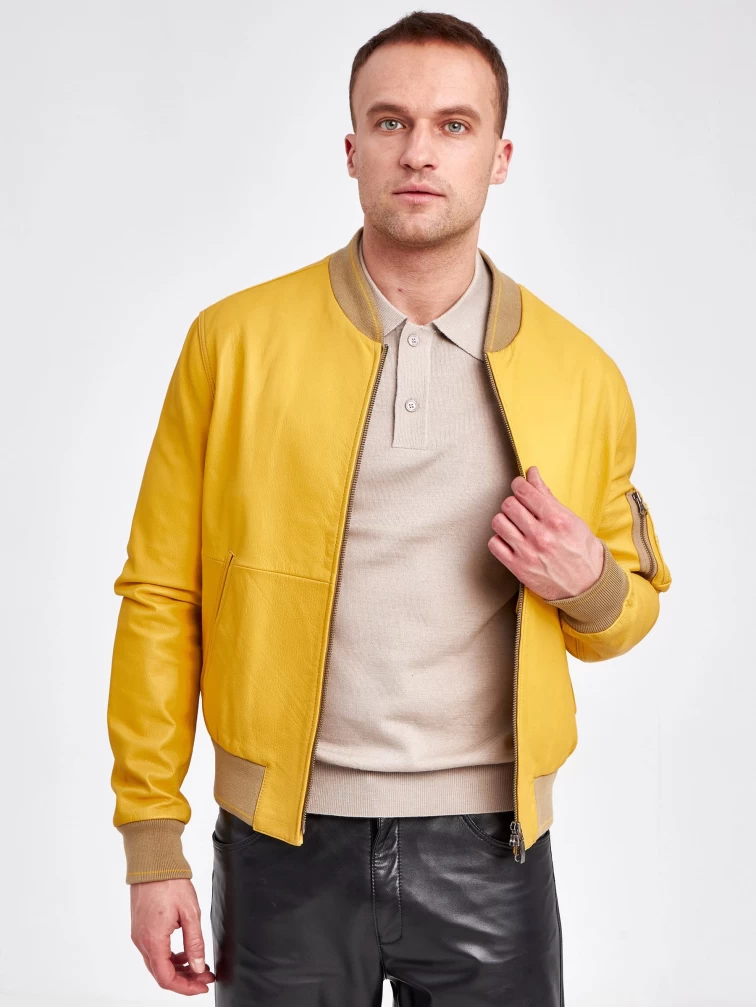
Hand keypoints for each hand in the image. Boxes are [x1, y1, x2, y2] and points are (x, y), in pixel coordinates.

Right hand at [130, 878, 215, 994]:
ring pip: (157, 963)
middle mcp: (142, 942)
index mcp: (153, 941)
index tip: (203, 985)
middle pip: (161, 974)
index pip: (166, 978)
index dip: (185, 987)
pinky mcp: (141, 928)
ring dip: (178, 968)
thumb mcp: (190, 913)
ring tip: (198, 964)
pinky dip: (169, 956)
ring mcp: (139, 935)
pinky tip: (184, 951)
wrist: (153, 862)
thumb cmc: (170, 883)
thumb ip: (194, 943)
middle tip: (205, 976)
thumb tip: (197, 967)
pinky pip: (154, 951)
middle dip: (185, 979)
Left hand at [488, 465, 604, 600]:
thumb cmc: (582, 551)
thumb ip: (548, 496)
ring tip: (514, 524)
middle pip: (509, 504)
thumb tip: (532, 474)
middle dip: (513, 502)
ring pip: (498, 522)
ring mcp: (527, 552)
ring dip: (504, 519)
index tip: (519, 486)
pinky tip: (509, 540)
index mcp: (557, 520)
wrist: (587, 586)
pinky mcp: (518, 568)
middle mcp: (541, 535)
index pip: (525, 491)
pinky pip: (494, 544)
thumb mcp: (572, 519)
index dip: (518, 484)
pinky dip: (499, 539)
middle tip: (520, 507)